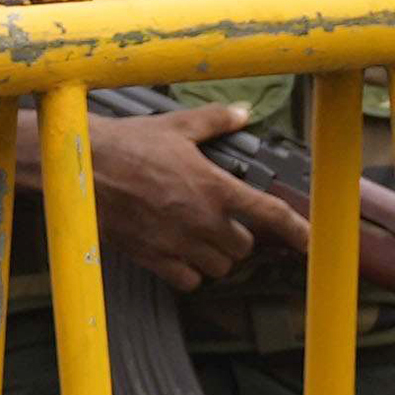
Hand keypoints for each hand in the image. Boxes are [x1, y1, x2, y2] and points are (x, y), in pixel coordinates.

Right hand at [91, 105, 316, 292]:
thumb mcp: (177, 127)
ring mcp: (179, 243)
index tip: (310, 242)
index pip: (270, 214)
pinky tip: (179, 254)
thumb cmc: (127, 146)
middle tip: (222, 222)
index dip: (298, 231)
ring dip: (216, 256)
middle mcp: (202, 220)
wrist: (83, 170)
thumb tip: (241, 114)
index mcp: (215, 187)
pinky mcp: (155, 259)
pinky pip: (189, 280)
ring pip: (219, 267)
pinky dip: (190, 272)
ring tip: (200, 238)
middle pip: (243, 247)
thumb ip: (216, 122)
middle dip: (237, 237)